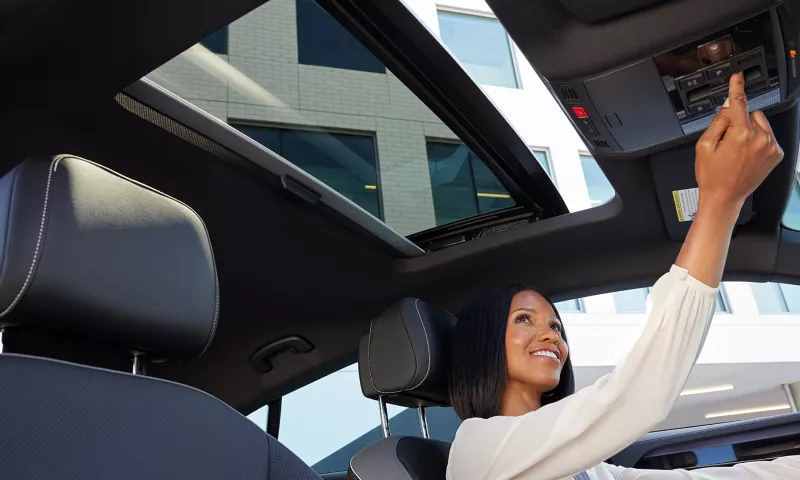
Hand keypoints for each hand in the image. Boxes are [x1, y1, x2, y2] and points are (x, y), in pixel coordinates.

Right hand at [676, 72, 783, 286]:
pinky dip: (758, 141)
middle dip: (740, 121)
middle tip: (728, 141)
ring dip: (750, 130)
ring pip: (761, 124)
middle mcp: (760, 138)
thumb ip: (717, 123)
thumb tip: (727, 108)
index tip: (738, 77)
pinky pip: (768, 136)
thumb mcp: (703, 146)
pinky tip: (747, 155)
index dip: (736, 87)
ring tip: (737, 150)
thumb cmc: (712, 176)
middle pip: (751, 114)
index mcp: (740, 134)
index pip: (738, 103)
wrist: (725, 198)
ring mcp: (771, 146)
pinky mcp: (777, 154)